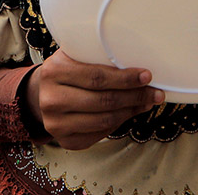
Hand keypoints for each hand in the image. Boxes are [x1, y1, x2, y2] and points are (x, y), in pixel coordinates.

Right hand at [24, 51, 163, 149]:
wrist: (42, 94)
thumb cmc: (67, 71)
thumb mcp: (74, 55)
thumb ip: (97, 57)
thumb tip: (139, 67)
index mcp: (53, 71)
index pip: (96, 77)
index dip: (125, 78)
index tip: (146, 76)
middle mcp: (50, 99)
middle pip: (103, 101)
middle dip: (134, 96)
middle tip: (155, 93)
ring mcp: (55, 123)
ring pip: (104, 120)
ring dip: (131, 111)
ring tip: (146, 102)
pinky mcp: (64, 140)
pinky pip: (99, 134)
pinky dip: (118, 124)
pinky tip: (128, 113)